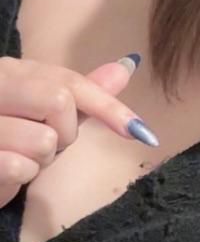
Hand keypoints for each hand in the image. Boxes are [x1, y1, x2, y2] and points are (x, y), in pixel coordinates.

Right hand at [0, 54, 144, 207]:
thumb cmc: (3, 141)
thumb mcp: (41, 113)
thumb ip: (82, 92)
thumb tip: (128, 65)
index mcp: (9, 70)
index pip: (69, 83)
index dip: (109, 107)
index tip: (143, 133)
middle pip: (59, 102)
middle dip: (64, 133)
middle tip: (44, 143)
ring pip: (43, 141)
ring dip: (39, 160)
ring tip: (17, 156)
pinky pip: (21, 168)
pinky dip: (20, 177)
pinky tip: (4, 172)